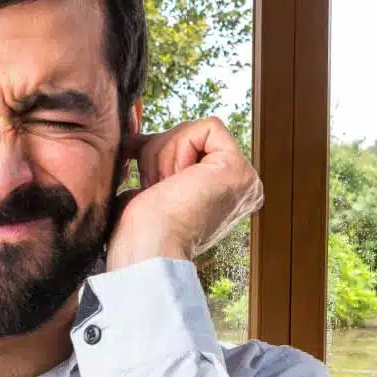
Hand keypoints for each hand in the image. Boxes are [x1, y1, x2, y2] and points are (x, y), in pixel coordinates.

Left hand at [107, 118, 263, 270]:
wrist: (144, 249)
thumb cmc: (136, 231)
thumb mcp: (146, 189)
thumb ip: (154, 165)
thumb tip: (133, 141)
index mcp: (219, 198)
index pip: (186, 150)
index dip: (155, 155)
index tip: (146, 183)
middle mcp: (238, 191)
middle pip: (189, 139)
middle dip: (157, 155)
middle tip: (155, 189)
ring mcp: (243, 181)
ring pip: (193, 132)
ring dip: (161, 155)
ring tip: (162, 189)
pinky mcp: (239, 170)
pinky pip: (207, 128)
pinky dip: (178, 146)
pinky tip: (174, 180)